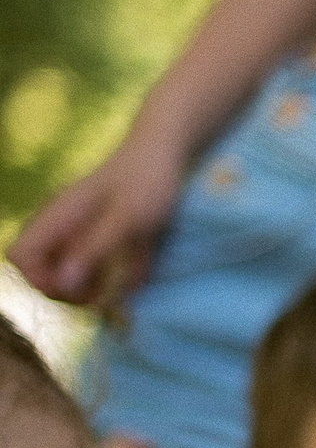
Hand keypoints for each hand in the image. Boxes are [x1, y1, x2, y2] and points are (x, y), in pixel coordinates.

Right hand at [8, 139, 186, 306]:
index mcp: (59, 217)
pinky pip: (86, 262)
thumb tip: (63, 282)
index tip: (76, 289)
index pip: (20, 255)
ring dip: (79, 287)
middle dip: (60, 289)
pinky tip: (125, 281)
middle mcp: (61, 223)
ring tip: (108, 293)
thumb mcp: (127, 220)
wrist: (163, 151)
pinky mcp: (96, 231)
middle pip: (35, 267)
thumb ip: (94, 249)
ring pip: (60, 268)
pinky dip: (100, 277)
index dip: (40, 278)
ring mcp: (77, 227)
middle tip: (96, 297)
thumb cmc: (147, 181)